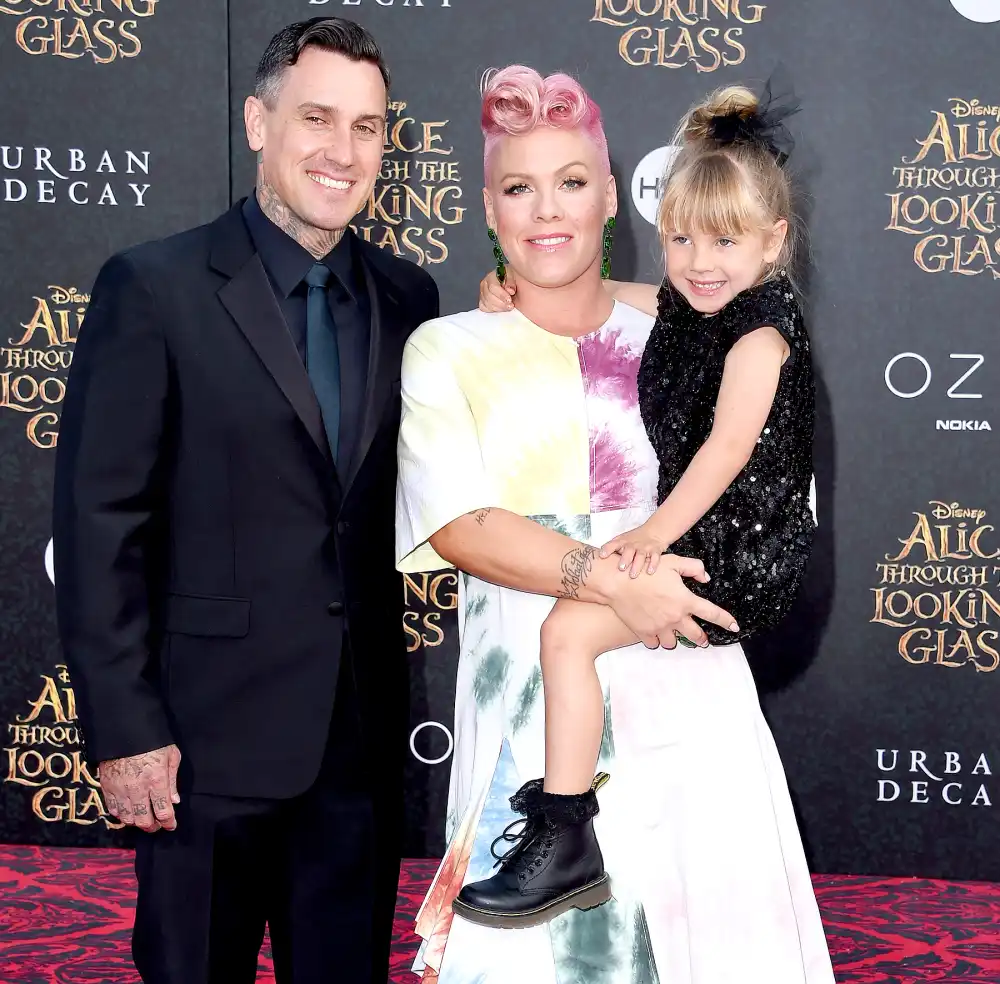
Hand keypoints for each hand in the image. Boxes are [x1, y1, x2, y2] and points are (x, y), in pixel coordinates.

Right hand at [98, 744, 180, 832]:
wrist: (125, 730)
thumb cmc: (153, 741)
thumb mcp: (171, 755)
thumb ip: (172, 780)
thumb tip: (174, 800)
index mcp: (157, 780)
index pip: (163, 811)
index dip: (168, 823)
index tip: (171, 825)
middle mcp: (138, 789)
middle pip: (143, 820)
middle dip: (152, 827)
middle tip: (157, 825)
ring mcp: (120, 790)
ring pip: (127, 818)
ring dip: (136, 822)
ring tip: (143, 819)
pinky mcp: (107, 787)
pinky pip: (112, 810)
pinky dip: (121, 815)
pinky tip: (127, 812)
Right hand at [479, 267, 515, 311]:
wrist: (516, 288)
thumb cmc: (517, 281)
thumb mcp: (517, 277)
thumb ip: (512, 282)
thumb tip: (509, 290)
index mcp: (494, 275)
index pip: (493, 287)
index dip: (501, 295)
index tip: (509, 300)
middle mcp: (486, 283)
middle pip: (489, 297)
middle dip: (501, 303)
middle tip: (511, 305)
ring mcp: (483, 292)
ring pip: (487, 303)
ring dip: (499, 308)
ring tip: (508, 307)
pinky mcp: (483, 301)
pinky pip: (484, 308)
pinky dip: (493, 309)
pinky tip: (501, 308)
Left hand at [599, 525, 670, 576]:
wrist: (654, 531)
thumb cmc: (634, 539)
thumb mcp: (622, 540)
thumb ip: (613, 549)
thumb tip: (598, 562)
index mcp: (623, 542)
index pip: (613, 544)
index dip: (607, 549)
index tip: (602, 555)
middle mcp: (633, 544)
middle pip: (628, 551)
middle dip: (625, 559)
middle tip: (621, 568)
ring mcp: (645, 547)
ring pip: (641, 556)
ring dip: (637, 565)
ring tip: (633, 575)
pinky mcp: (655, 551)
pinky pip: (655, 558)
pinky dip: (653, 564)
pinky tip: (649, 572)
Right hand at [604, 554, 737, 649]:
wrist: (618, 582)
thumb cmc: (645, 570)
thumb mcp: (673, 562)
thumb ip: (693, 567)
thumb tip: (705, 577)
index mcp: (685, 600)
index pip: (712, 614)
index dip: (726, 621)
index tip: (734, 627)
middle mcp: (675, 617)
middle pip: (696, 635)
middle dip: (702, 638)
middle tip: (703, 639)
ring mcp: (659, 627)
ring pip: (673, 643)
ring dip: (675, 639)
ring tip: (674, 633)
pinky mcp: (644, 632)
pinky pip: (654, 643)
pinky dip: (656, 639)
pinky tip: (656, 633)